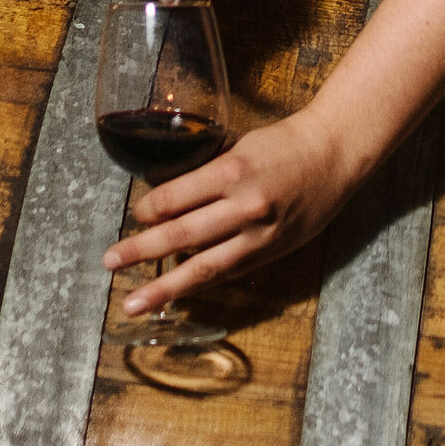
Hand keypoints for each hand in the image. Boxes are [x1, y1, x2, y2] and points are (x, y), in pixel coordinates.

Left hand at [103, 111, 356, 311]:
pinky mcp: (272, 251)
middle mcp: (245, 206)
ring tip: (134, 302)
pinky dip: (201, 283)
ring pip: (203, 267)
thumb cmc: (285, 143)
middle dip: (140, 251)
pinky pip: (229, 272)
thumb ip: (207, 173)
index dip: (148, 209)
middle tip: (109, 262)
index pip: (175, 198)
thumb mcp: (240, 146)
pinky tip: (179, 294)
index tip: (135, 214)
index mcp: (233, 171)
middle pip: (181, 236)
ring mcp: (260, 235)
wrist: (336, 155)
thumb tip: (167, 197)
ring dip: (165, 286)